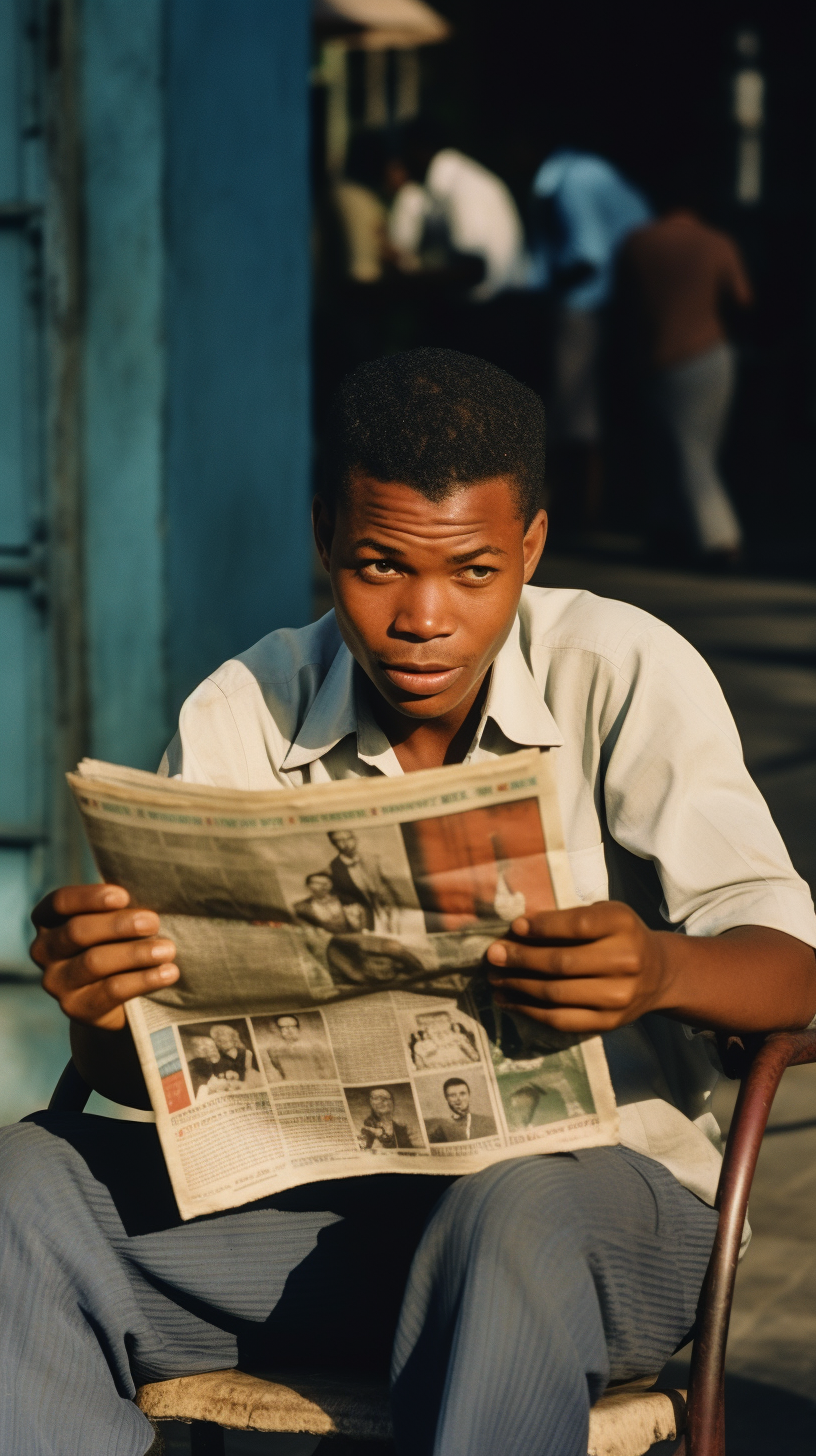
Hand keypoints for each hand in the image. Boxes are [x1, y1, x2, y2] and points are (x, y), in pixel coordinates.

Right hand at [31, 884, 178, 1029]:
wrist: (112, 998)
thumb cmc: (115, 942)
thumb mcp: (110, 921)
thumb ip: (117, 907)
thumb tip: (149, 890)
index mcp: (48, 920)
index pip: (60, 902)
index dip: (90, 897)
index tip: (124, 896)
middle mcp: (44, 951)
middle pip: (78, 932)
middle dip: (119, 925)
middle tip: (153, 922)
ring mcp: (56, 982)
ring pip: (95, 962)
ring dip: (136, 953)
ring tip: (168, 949)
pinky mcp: (76, 1008)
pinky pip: (112, 990)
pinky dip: (144, 979)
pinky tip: (168, 972)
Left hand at [486, 902, 665, 1033]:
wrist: (659, 973)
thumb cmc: (620, 936)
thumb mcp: (605, 915)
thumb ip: (569, 919)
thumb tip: (517, 930)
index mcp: (623, 924)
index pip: (578, 925)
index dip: (542, 927)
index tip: (514, 927)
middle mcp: (626, 961)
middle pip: (562, 963)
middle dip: (520, 959)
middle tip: (492, 955)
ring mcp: (618, 996)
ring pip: (556, 994)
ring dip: (518, 986)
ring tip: (494, 978)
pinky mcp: (608, 1022)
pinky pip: (560, 1019)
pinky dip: (528, 1010)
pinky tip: (508, 1000)